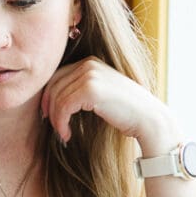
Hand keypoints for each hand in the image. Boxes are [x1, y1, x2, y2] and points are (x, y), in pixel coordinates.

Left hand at [40, 57, 177, 148]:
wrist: (147, 118)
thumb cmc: (123, 111)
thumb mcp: (99, 94)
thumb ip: (79, 89)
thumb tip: (48, 100)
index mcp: (90, 62)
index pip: (57, 76)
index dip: (48, 97)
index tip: (48, 115)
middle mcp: (89, 64)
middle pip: (54, 86)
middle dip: (49, 108)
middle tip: (53, 127)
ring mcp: (90, 75)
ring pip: (57, 98)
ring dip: (56, 120)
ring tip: (63, 134)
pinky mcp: (90, 89)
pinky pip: (64, 107)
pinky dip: (61, 123)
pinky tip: (67, 134)